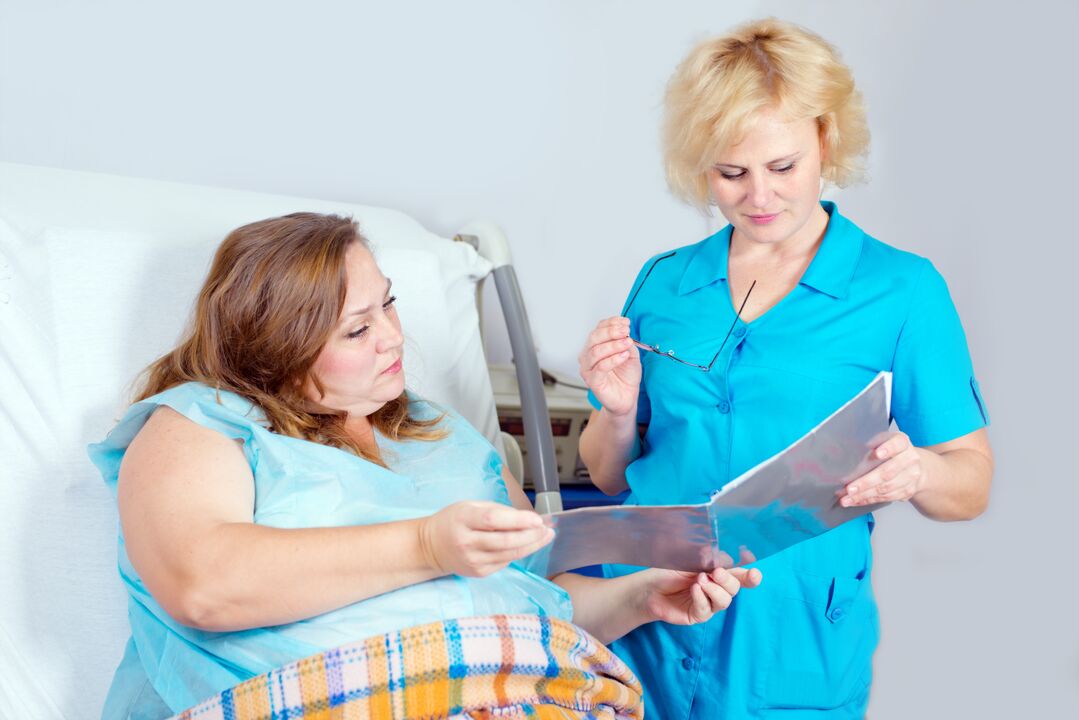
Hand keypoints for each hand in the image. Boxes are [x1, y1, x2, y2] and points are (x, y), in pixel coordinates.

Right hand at [418, 501, 554, 576]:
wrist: (430, 547)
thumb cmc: (453, 521)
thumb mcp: (469, 505)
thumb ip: (496, 510)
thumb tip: (525, 518)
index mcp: (463, 519)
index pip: (493, 520)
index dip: (518, 520)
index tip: (537, 519)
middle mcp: (467, 542)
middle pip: (505, 541)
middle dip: (531, 536)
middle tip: (547, 529)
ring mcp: (472, 560)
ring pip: (509, 555)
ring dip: (531, 546)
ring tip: (546, 536)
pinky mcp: (478, 572)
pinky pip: (504, 563)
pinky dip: (518, 553)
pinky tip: (528, 545)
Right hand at [578, 316, 641, 416]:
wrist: (627, 397)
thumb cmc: (626, 376)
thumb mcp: (630, 353)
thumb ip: (626, 342)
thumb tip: (625, 333)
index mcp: (595, 346)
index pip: (598, 329)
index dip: (611, 323)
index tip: (626, 322)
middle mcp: (588, 356)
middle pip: (594, 338)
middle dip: (611, 332)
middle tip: (626, 332)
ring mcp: (588, 369)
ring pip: (596, 351)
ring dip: (614, 345)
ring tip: (627, 344)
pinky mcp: (593, 381)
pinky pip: (600, 367)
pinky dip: (613, 359)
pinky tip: (624, 356)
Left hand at [638, 566, 762, 625]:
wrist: (649, 587)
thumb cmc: (669, 571)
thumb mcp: (688, 559)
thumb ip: (706, 558)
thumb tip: (723, 557)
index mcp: (718, 573)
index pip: (739, 573)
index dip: (749, 573)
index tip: (754, 570)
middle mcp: (717, 588)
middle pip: (736, 587)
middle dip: (729, 580)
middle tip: (715, 572)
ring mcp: (709, 603)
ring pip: (725, 601)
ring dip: (714, 590)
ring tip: (699, 581)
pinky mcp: (698, 615)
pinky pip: (707, 609)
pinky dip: (702, 598)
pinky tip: (694, 590)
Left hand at [838, 431, 925, 506]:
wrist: (914, 465)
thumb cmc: (891, 451)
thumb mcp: (882, 441)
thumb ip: (870, 444)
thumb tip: (845, 452)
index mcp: (902, 442)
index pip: (897, 444)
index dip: (888, 449)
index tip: (877, 454)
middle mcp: (910, 459)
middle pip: (887, 472)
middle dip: (866, 482)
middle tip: (849, 488)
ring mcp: (911, 476)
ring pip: (886, 488)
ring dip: (864, 495)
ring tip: (847, 499)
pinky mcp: (907, 491)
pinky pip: (886, 497)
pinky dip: (869, 500)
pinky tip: (856, 501)